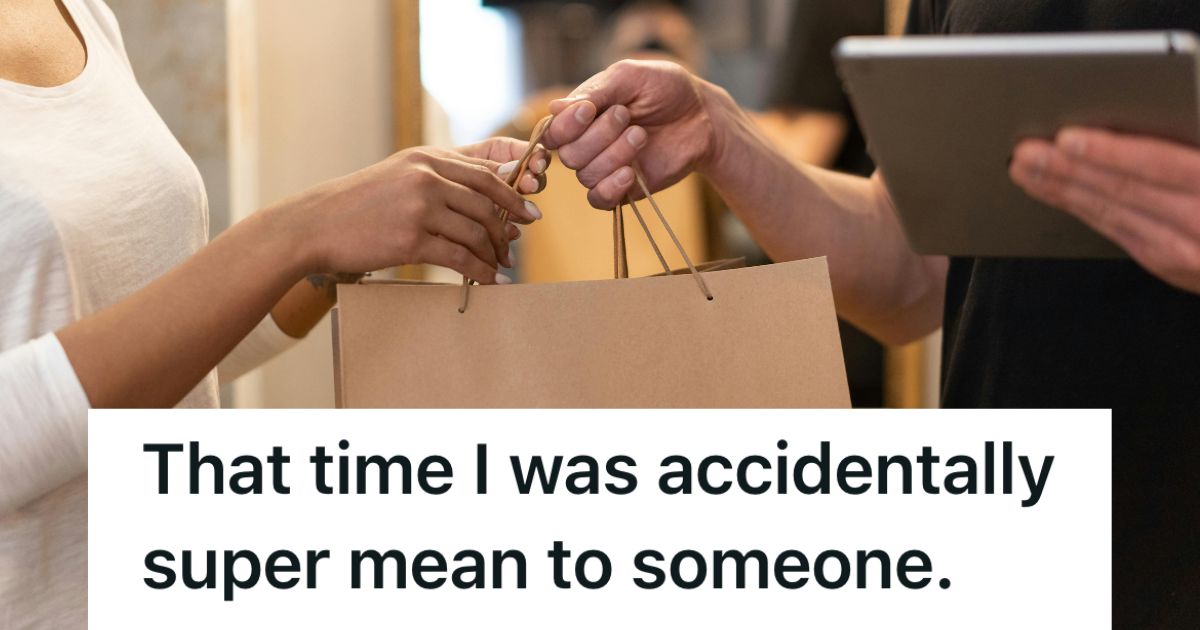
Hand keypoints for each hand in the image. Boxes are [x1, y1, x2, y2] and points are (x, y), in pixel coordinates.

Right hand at [299, 141, 547, 283]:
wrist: (315, 224)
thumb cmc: (359, 204)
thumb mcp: (399, 175)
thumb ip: (439, 178)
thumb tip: (486, 197)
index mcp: (427, 157)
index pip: (485, 171)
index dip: (514, 192)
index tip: (530, 209)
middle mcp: (426, 176)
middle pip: (487, 201)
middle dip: (508, 225)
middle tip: (516, 244)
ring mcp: (419, 207)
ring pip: (477, 231)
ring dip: (494, 252)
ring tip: (500, 265)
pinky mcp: (411, 239)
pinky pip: (460, 257)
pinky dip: (480, 271)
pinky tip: (488, 280)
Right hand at [541, 59, 716, 207]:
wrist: (702, 115)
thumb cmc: (666, 89)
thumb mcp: (629, 77)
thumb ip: (594, 91)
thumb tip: (554, 108)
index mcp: (582, 116)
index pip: (553, 132)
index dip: (565, 126)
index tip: (589, 110)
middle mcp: (587, 144)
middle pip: (569, 155)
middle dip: (598, 135)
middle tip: (626, 115)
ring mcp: (605, 168)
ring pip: (586, 175)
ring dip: (613, 154)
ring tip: (641, 135)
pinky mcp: (623, 189)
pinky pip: (599, 200)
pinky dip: (610, 187)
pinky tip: (630, 172)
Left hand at [1011, 128, 1199, 293]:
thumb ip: (1187, 146)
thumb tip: (1146, 119)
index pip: (1163, 166)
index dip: (1112, 152)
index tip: (1068, 138)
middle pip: (1126, 191)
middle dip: (1068, 171)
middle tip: (1024, 151)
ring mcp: (1189, 251)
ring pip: (1114, 215)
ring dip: (1063, 191)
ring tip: (1026, 170)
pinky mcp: (1173, 265)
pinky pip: (1118, 234)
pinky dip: (1083, 210)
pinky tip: (1055, 194)